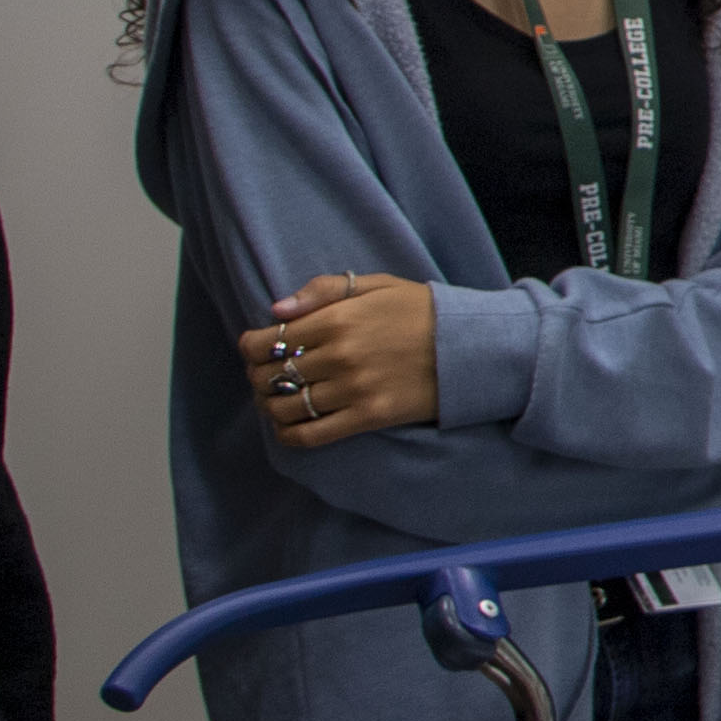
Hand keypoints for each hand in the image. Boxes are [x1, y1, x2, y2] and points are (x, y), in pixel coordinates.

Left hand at [253, 273, 438, 447]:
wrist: (470, 348)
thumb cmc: (421, 312)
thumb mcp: (376, 285)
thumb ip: (323, 290)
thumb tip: (277, 311)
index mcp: (336, 319)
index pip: (267, 340)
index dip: (250, 348)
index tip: (255, 351)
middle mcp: (339, 355)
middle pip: (271, 375)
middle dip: (259, 377)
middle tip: (266, 377)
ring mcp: (353, 389)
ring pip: (285, 407)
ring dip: (271, 406)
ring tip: (278, 401)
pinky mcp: (369, 416)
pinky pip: (312, 434)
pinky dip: (290, 435)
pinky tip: (289, 428)